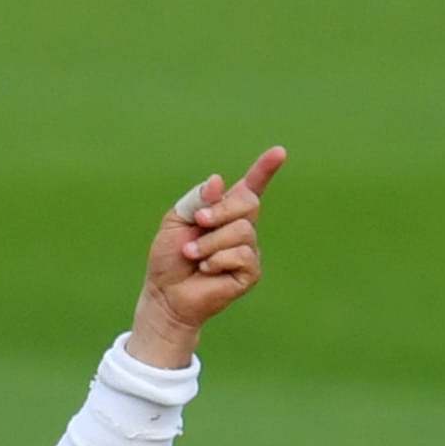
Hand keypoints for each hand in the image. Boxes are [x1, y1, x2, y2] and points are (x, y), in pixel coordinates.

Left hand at [129, 145, 286, 365]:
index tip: (279, 152)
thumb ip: (196, 200)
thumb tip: (219, 181)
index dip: (265, 169)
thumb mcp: (176, 220)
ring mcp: (249, 249)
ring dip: (210, 242)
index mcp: (225, 211)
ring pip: (242, 230)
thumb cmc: (169, 258)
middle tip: (198, 222)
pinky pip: (242, 254)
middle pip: (249, 202)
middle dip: (220, 211)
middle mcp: (242, 227)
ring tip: (193, 255)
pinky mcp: (250, 271)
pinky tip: (206, 269)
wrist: (165, 293)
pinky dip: (217, 259)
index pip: (251, 187)